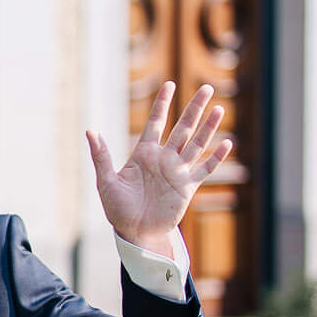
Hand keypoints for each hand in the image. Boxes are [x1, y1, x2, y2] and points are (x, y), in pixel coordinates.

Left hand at [85, 82, 232, 253]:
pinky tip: (226, 143)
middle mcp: (164, 158)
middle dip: (194, 108)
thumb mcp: (106, 181)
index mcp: (144, 153)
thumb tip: (90, 131)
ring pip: (197, 144)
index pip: (155, 122)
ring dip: (208, 127)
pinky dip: (216, 158)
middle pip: (183, 127)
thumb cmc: (118, 208)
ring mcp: (177, 171)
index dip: (162, 104)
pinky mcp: (187, 187)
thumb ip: (101, 156)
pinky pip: (204, 169)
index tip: (169, 84)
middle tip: (208, 88)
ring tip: (219, 109)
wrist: (134, 232)